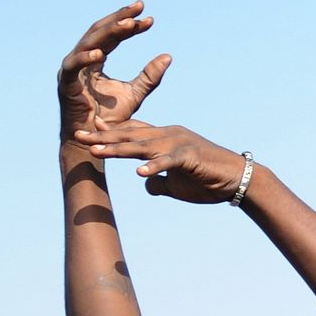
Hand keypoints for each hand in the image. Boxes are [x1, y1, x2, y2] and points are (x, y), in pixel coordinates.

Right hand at [58, 1, 170, 139]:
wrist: (94, 141)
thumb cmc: (110, 119)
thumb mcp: (134, 94)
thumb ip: (149, 77)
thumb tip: (168, 56)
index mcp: (95, 60)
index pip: (114, 37)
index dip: (130, 26)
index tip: (150, 20)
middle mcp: (81, 60)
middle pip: (100, 31)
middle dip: (120, 17)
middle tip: (140, 6)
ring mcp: (71, 70)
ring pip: (89, 42)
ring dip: (107, 31)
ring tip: (127, 24)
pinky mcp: (64, 83)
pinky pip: (73, 66)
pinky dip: (84, 58)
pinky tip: (100, 53)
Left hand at [75, 119, 247, 203]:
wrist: (238, 180)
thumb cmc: (207, 181)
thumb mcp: (176, 184)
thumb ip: (159, 181)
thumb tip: (146, 185)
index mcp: (164, 139)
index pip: (132, 132)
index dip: (110, 132)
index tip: (87, 130)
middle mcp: (169, 135)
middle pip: (130, 135)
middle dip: (103, 137)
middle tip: (78, 135)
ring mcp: (179, 144)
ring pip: (143, 145)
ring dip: (118, 149)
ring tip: (96, 151)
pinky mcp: (191, 156)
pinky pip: (169, 161)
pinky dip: (154, 166)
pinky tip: (138, 173)